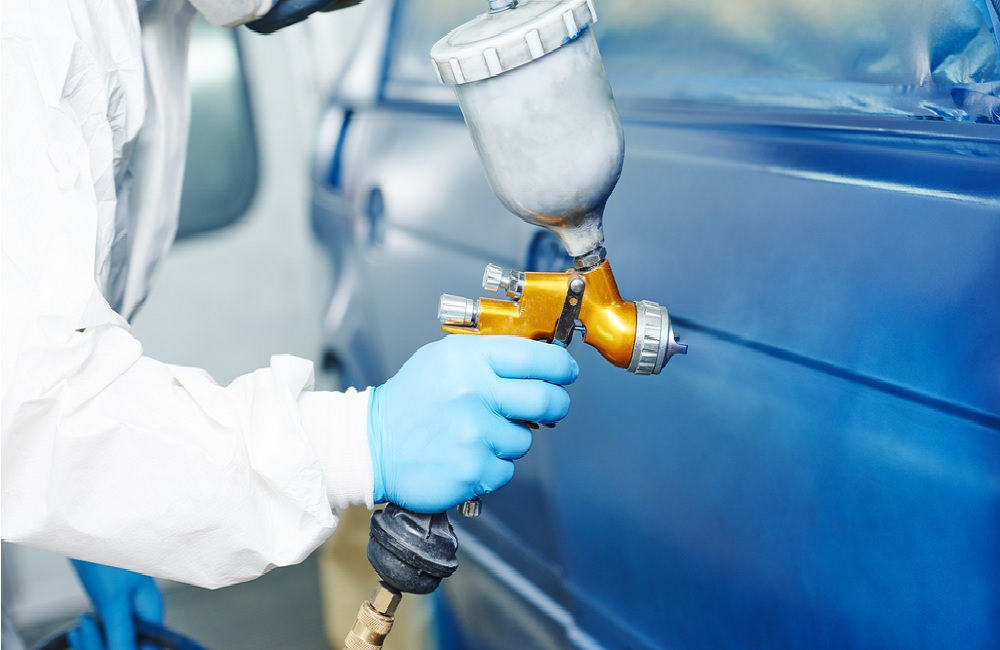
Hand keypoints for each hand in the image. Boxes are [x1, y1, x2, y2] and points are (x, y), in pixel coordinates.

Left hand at [69, 560, 162, 649]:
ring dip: (92, 642)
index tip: (111, 645)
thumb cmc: (106, 552)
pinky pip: (103, 632)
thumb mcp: (113, 598)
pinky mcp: (109, 604)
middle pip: (129, 643)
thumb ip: (122, 630)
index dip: (128, 649)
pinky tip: (79, 629)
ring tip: (80, 629)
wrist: (87, 527)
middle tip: (86, 631)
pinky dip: (89, 635)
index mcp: (151, 607)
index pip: (148, 645)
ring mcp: (125, 607)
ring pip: (113, 639)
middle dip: (103, 645)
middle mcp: (141, 610)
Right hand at [369, 335, 577, 512]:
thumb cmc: (410, 400)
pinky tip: (467, 455)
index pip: (537, 358)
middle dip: (556, 403)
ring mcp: (476, 433)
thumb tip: (538, 358)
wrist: (371, 445)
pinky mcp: (474, 469)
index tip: (566, 371)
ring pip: (525, 438)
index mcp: (468, 359)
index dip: (561, 366)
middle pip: (547, 398)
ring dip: (510, 439)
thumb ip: (488, 355)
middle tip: (550, 405)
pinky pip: (507, 469)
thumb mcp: (442, 358)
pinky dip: (492, 466)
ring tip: (478, 434)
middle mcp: (474, 393)